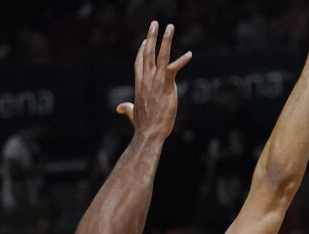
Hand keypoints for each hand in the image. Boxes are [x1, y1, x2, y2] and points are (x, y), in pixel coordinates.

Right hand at [117, 22, 192, 139]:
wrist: (149, 133)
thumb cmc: (143, 126)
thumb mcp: (133, 114)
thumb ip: (127, 108)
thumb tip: (119, 108)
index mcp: (140, 84)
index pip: (139, 63)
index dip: (142, 51)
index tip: (144, 41)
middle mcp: (147, 80)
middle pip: (147, 53)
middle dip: (151, 37)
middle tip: (154, 24)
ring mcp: (156, 81)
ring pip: (160, 56)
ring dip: (165, 40)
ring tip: (169, 27)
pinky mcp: (167, 86)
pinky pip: (174, 68)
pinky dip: (181, 61)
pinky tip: (189, 54)